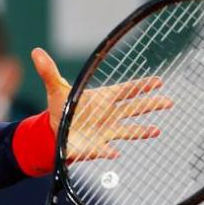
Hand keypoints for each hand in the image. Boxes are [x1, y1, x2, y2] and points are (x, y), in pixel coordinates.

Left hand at [31, 47, 172, 161]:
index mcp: (104, 98)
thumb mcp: (55, 88)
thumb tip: (36, 51)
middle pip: (134, 108)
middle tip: (168, 101)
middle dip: (151, 104)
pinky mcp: (97, 146)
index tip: (158, 81)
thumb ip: (48, 71)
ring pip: (128, 130)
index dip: (141, 85)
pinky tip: (114, 153)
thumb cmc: (62, 108)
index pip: (126, 90)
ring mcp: (106, 131)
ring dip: (140, 131)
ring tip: (155, 130)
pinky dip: (108, 151)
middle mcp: (110, 114)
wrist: (56, 131)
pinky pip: (104, 149)